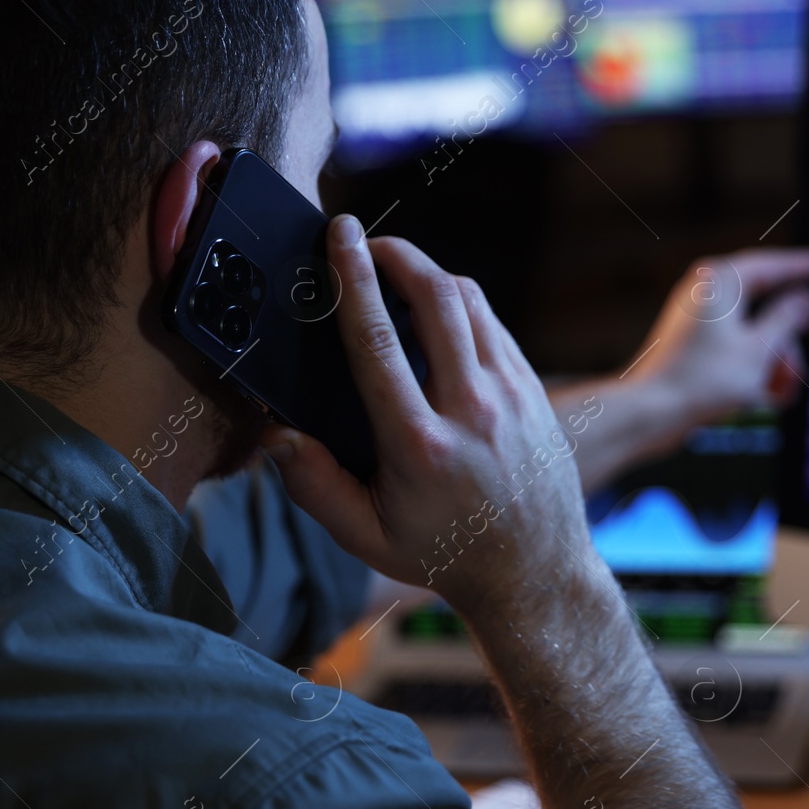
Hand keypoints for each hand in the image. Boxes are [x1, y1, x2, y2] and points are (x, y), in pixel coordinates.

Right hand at [260, 215, 596, 616]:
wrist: (533, 571)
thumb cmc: (443, 554)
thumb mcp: (366, 537)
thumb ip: (314, 487)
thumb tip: (274, 434)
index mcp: (420, 445)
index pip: (380, 341)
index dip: (354, 279)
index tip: (339, 236)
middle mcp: (471, 411)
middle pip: (435, 298)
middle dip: (398, 254)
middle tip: (366, 242)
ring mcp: (511, 395)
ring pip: (470, 301)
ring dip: (430, 272)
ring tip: (396, 269)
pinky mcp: (533, 390)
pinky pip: (493, 323)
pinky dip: (461, 303)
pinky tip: (435, 310)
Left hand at [630, 248, 808, 422]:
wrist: (649, 413)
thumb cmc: (698, 380)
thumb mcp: (759, 350)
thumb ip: (789, 319)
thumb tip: (806, 299)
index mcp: (721, 281)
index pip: (776, 264)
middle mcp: (709, 293)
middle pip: (771, 305)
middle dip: (788, 344)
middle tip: (797, 371)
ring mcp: (702, 319)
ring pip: (758, 332)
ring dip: (775, 363)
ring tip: (777, 394)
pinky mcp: (698, 345)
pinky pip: (739, 348)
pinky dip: (755, 370)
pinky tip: (764, 397)